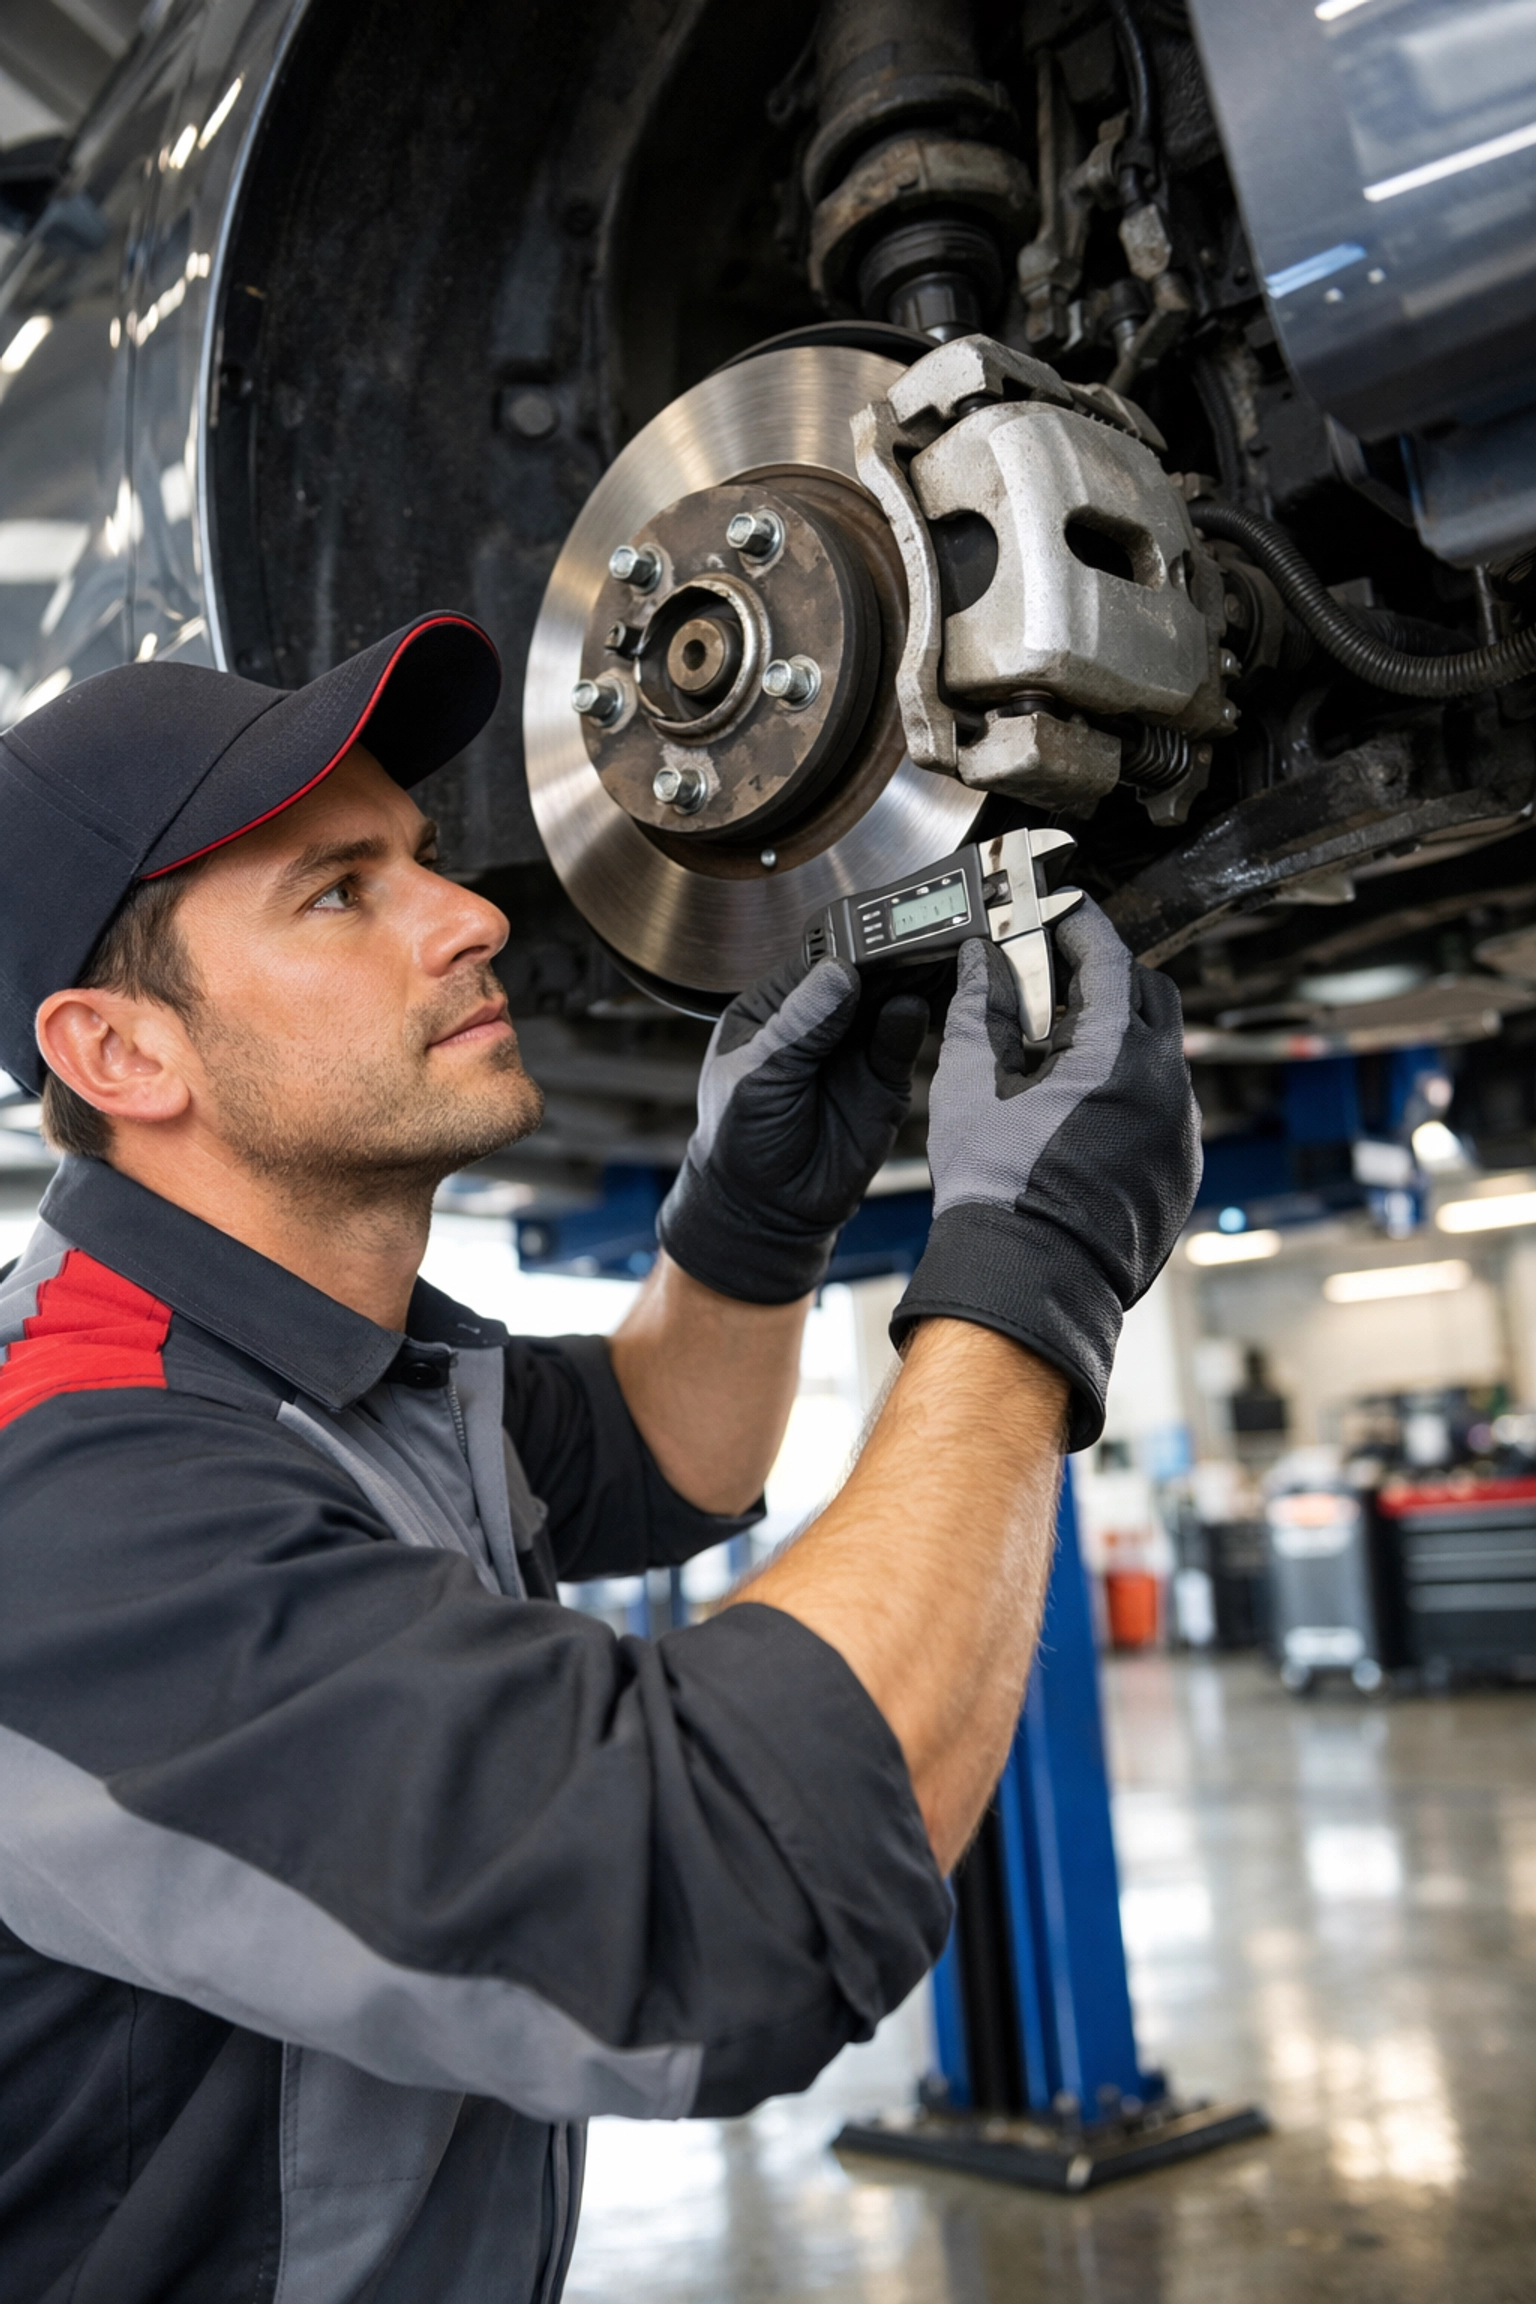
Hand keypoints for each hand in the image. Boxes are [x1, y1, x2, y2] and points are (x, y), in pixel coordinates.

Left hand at [657, 955, 928, 1303]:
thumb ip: (801, 1026)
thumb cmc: (739, 1139)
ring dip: (914, 976)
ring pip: (894, 998)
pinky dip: (920, 1019)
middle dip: (892, 955)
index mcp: (778, 1005)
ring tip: (936, 956)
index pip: (821, 959)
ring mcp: (856, 1047)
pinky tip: (923, 1003)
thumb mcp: (757, 1076)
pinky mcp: (885, 1079)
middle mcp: (822, 1018)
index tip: (878, 927)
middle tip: (920, 933)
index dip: (850, 943)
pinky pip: (906, 1041)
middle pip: (866, 972)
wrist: (766, 1209)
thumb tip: (841, 972)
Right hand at [891, 901, 1200, 1447]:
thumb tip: (981, 963)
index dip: (1081, 928)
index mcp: (1117, 1056)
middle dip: (1106, 980)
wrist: (1028, 1285)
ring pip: (1162, 1057)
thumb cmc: (997, 1191)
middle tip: (1055, 984)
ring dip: (1119, 1040)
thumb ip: (979, 1012)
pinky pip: (1166, 1110)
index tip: (1059, 914)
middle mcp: (1167, 1087)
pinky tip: (1082, 1112)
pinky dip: (1131, 1093)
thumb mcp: (970, 1088)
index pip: (1110, 959)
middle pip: (1150, 999)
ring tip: (1060, 1056)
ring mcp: (1181, 1133)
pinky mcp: (1180, 1173)